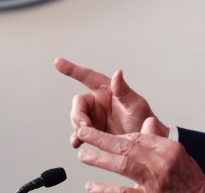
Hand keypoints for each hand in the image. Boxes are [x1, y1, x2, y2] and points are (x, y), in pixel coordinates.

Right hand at [54, 57, 168, 147]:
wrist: (146, 143)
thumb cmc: (144, 119)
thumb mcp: (136, 104)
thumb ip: (123, 90)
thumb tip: (118, 73)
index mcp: (107, 89)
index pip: (87, 76)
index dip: (72, 69)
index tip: (58, 62)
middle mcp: (98, 102)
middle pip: (78, 104)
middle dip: (78, 115)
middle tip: (86, 126)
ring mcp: (95, 117)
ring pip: (76, 119)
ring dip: (79, 127)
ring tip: (88, 136)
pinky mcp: (93, 131)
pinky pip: (79, 133)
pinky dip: (76, 137)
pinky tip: (77, 142)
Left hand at [77, 118, 204, 192]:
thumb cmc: (188, 178)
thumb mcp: (178, 155)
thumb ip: (158, 139)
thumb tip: (147, 122)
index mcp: (168, 149)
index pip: (138, 137)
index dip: (116, 135)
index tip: (100, 134)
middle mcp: (162, 164)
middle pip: (128, 147)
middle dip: (102, 139)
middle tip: (83, 133)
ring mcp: (155, 183)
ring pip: (124, 166)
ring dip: (101, 160)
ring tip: (84, 156)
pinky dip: (106, 190)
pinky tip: (92, 187)